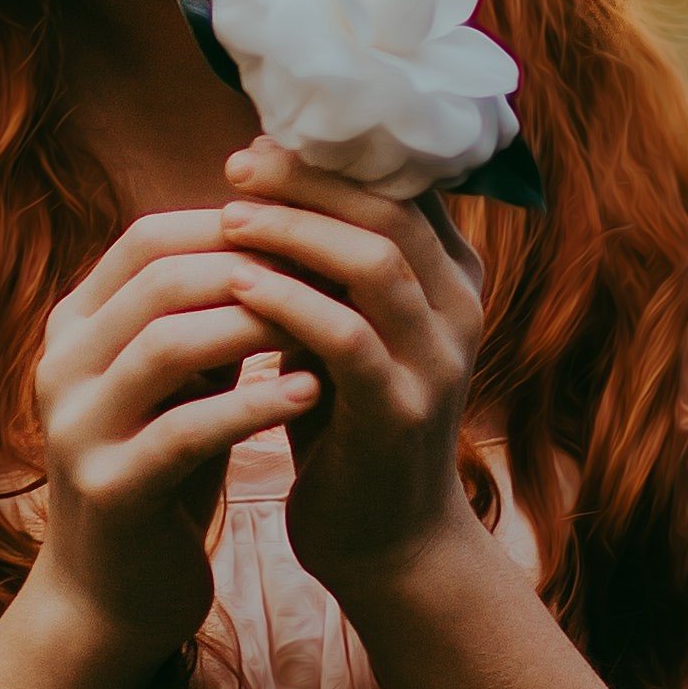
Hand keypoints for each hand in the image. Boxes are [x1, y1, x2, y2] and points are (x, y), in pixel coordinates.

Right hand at [21, 209, 322, 672]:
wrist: (110, 594)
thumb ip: (203, 314)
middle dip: (252, 269)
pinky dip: (251, 406)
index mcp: (74, 328)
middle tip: (329, 271)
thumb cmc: (160, 470)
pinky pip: (184, 430)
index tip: (307, 230)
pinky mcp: (108, 489)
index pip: (147, 239)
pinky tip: (309, 394)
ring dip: (253, 327)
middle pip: (158, 281)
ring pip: (166, 345)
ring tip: (327, 323)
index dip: (230, 224)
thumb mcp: (176, 380)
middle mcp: (61, 367)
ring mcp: (77, 428)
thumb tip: (286, 232)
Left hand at [212, 143, 487, 601]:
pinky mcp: (401, 413)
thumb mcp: (350, 330)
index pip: (402, 184)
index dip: (330, 156)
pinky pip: (346, 338)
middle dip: (308, 180)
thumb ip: (330, 266)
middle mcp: (459, 311)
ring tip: (228, 217)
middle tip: (238, 166)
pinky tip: (237, 286)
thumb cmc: (352, 425)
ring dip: (295, 232)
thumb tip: (263, 177)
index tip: (259, 143)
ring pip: (375, 262)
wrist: (389, 545)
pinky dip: (289, 303)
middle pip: (391, 209)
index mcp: (452, 279)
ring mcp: (438, 362)